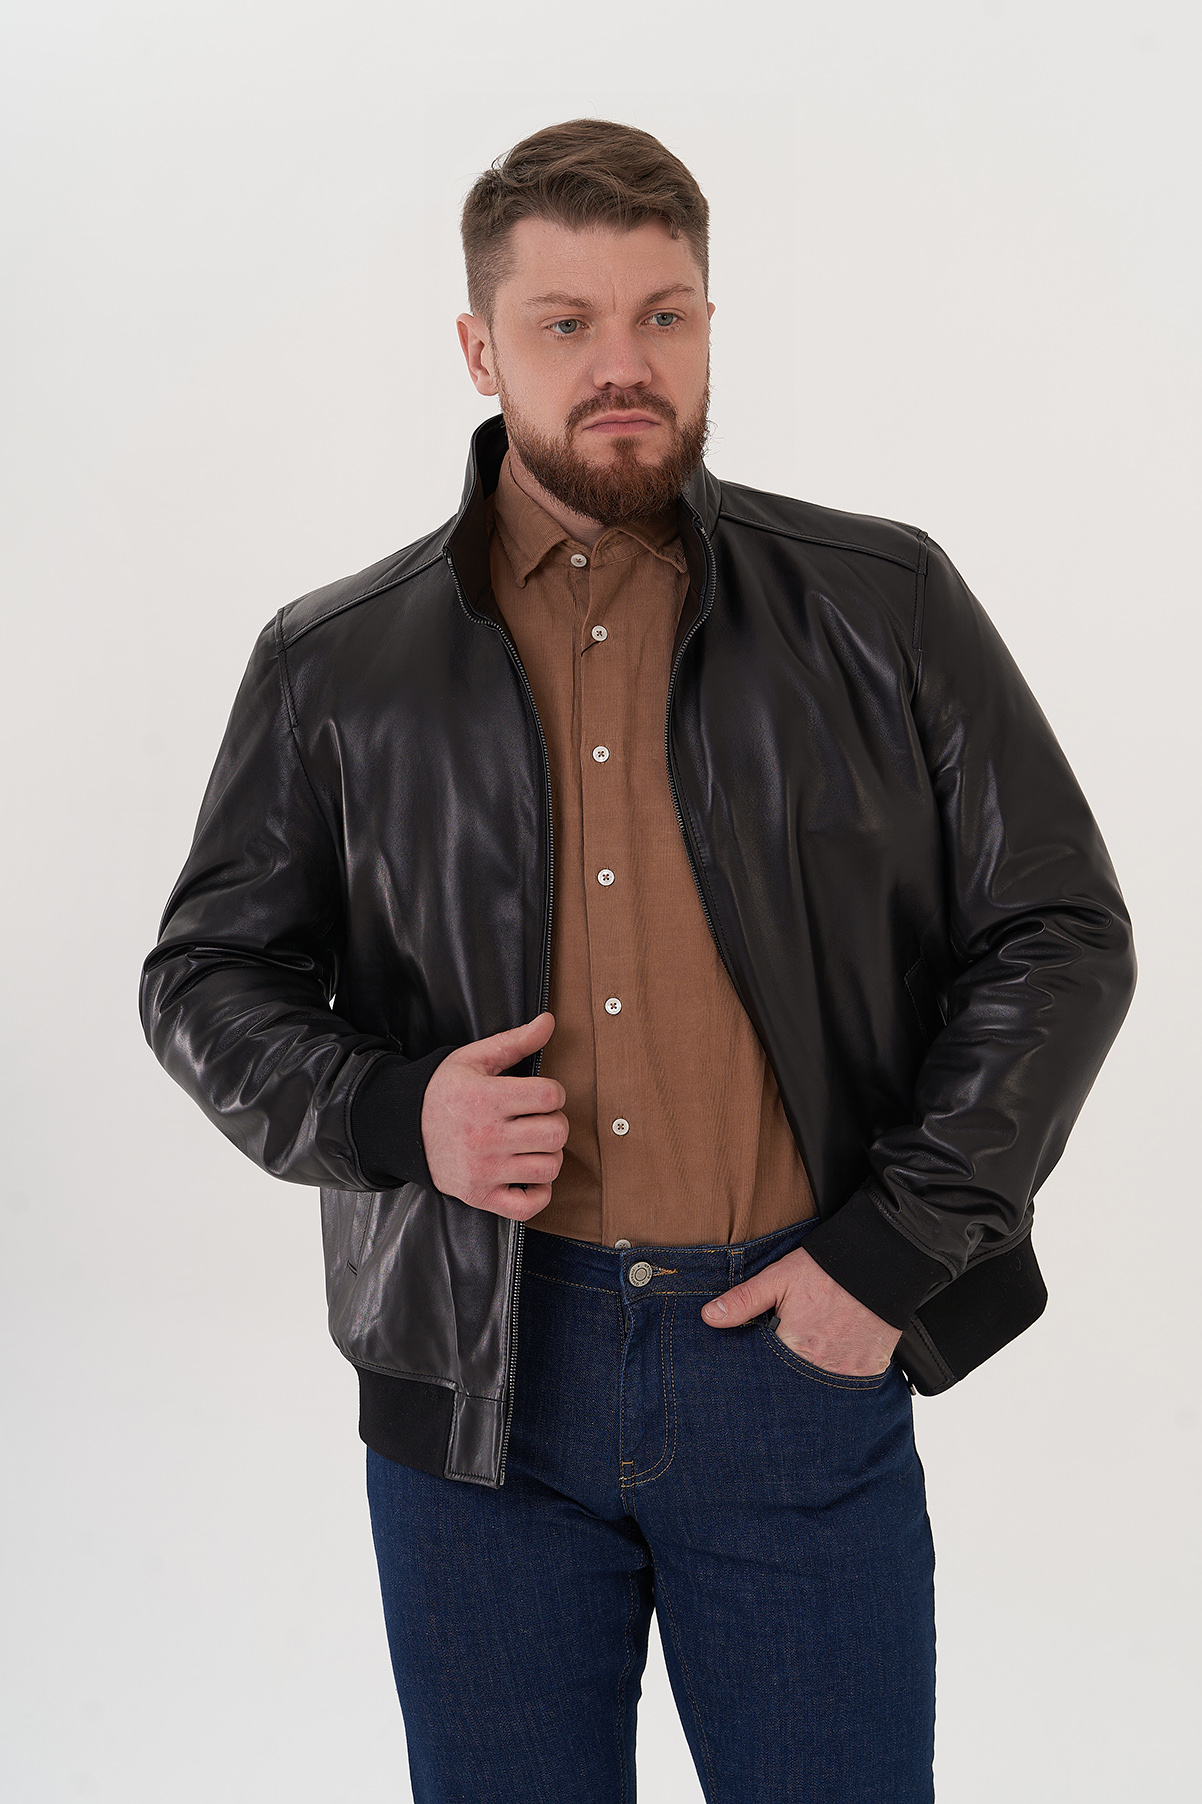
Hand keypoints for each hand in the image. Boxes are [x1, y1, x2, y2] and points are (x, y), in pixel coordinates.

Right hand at [420, 1012, 567, 1219]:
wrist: (402, 1128)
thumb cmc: (443, 1092)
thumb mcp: (474, 1060)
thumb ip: (515, 1041)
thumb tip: (549, 1021)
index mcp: (485, 1099)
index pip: (550, 1095)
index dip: (554, 1092)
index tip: (541, 1094)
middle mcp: (485, 1137)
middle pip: (555, 1133)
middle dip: (555, 1122)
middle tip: (539, 1119)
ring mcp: (483, 1170)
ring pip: (549, 1168)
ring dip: (550, 1154)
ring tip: (534, 1144)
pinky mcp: (479, 1195)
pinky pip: (528, 1205)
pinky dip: (540, 1193)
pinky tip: (530, 1175)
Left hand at [701, 1243, 900, 1375]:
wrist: (879, 1263)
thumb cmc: (824, 1269)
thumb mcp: (778, 1278)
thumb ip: (743, 1301)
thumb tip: (709, 1318)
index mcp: (793, 1345)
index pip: (764, 1373)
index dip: (759, 1371)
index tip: (756, 1369)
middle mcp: (820, 1365)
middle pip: (792, 1385)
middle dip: (784, 1381)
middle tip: (785, 1363)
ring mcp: (847, 1373)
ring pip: (820, 1389)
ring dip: (810, 1381)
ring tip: (810, 1362)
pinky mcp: (869, 1371)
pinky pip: (849, 1387)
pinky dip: (839, 1380)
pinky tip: (833, 1364)